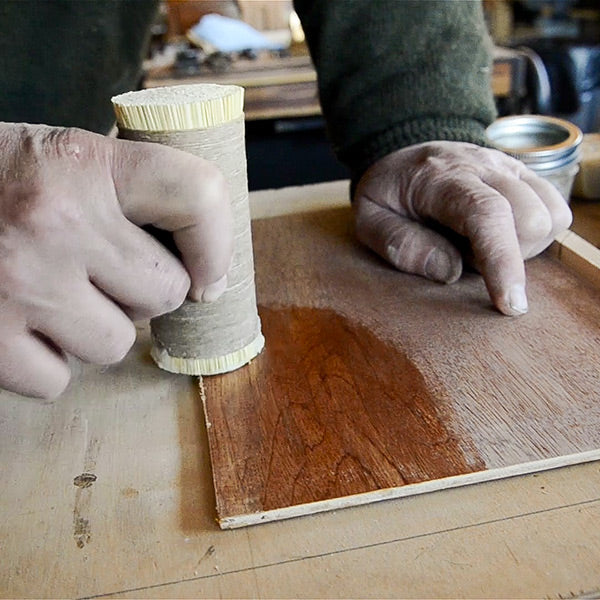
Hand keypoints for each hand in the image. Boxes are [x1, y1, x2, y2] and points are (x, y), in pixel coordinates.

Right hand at [0, 123, 232, 398]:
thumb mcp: (66, 161)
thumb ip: (130, 196)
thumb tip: (202, 270)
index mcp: (85, 163)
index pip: (196, 195)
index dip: (215, 244)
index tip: (207, 275)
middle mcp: (56, 220)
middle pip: (165, 291)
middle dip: (144, 291)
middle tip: (103, 272)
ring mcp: (20, 282)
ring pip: (117, 344)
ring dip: (97, 329)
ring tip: (57, 295)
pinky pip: (58, 381)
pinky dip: (47, 363)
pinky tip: (23, 324)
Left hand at [353, 141, 571, 315]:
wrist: (404, 156)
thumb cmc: (387, 193)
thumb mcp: (368, 220)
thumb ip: (399, 245)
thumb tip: (449, 272)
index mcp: (440, 176)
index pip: (485, 213)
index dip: (501, 260)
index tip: (509, 304)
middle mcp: (484, 165)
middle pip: (530, 219)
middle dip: (504, 256)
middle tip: (463, 253)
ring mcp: (509, 167)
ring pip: (550, 217)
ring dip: (521, 247)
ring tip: (477, 242)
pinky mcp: (525, 175)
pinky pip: (555, 212)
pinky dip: (534, 236)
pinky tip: (499, 234)